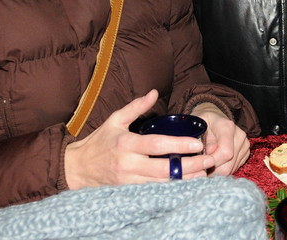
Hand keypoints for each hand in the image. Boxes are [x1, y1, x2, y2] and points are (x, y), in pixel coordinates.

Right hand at [64, 89, 213, 187]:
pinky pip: (156, 192)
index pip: (156, 145)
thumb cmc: (99, 142)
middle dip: (190, 166)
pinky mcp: (130, 193)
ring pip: (163, 184)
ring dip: (186, 180)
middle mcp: (129, 164)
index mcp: (126, 143)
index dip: (178, 145)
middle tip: (209, 160)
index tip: (197, 143)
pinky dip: (173, 188)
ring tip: (205, 173)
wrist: (77, 169)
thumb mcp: (115, 120)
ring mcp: (129, 182)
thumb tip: (154, 93)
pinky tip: (188, 184)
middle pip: (165, 169)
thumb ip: (136, 107)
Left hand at [191, 103, 249, 174]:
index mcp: (227, 127)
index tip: (201, 162)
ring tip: (207, 163)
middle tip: (202, 166)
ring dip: (216, 171)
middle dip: (212, 169)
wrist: (214, 120)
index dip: (212, 161)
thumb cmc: (203, 123)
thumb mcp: (198, 126)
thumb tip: (210, 151)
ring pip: (230, 170)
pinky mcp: (245, 152)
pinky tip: (216, 162)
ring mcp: (244, 145)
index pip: (225, 152)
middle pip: (228, 165)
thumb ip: (203, 138)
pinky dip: (222, 169)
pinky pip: (233, 169)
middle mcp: (239, 135)